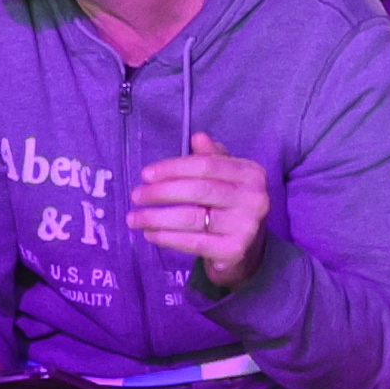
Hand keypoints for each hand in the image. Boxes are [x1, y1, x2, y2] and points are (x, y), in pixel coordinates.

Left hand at [132, 129, 273, 290]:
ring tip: (135, 218)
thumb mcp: (226, 178)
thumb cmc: (230, 206)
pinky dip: (167, 238)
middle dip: (161, 192)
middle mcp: (254, 198)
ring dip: (156, 218)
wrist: (248, 249)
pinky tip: (150, 234)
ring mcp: (246, 226)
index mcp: (251, 174)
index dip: (173, 168)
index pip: (206, 165)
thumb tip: (198, 137)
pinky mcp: (234, 251)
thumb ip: (212, 158)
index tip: (145, 174)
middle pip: (198, 190)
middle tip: (136, 196)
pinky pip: (192, 242)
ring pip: (192, 218)